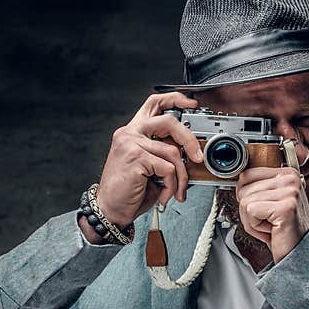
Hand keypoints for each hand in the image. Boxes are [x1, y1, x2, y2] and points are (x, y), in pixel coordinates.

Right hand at [95, 93, 204, 226]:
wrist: (111, 209)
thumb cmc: (129, 191)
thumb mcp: (150, 168)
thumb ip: (165, 154)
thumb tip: (191, 154)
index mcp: (133, 131)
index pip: (154, 103)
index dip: (175, 99)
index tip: (191, 104)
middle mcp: (130, 133)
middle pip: (169, 121)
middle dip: (190, 140)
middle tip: (197, 158)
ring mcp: (131, 144)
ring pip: (173, 152)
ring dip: (181, 177)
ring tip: (176, 190)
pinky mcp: (136, 157)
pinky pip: (168, 169)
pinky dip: (172, 185)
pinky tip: (165, 194)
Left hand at [235, 166, 308, 262]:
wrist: (297, 253)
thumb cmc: (281, 231)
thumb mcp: (269, 202)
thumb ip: (256, 188)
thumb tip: (237, 181)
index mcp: (287, 173)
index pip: (247, 175)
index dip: (247, 198)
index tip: (264, 210)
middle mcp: (291, 179)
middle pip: (243, 188)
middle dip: (249, 212)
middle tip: (268, 222)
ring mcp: (290, 191)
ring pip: (245, 201)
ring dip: (252, 221)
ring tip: (270, 227)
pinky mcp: (286, 207)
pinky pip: (250, 211)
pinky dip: (255, 227)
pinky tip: (271, 231)